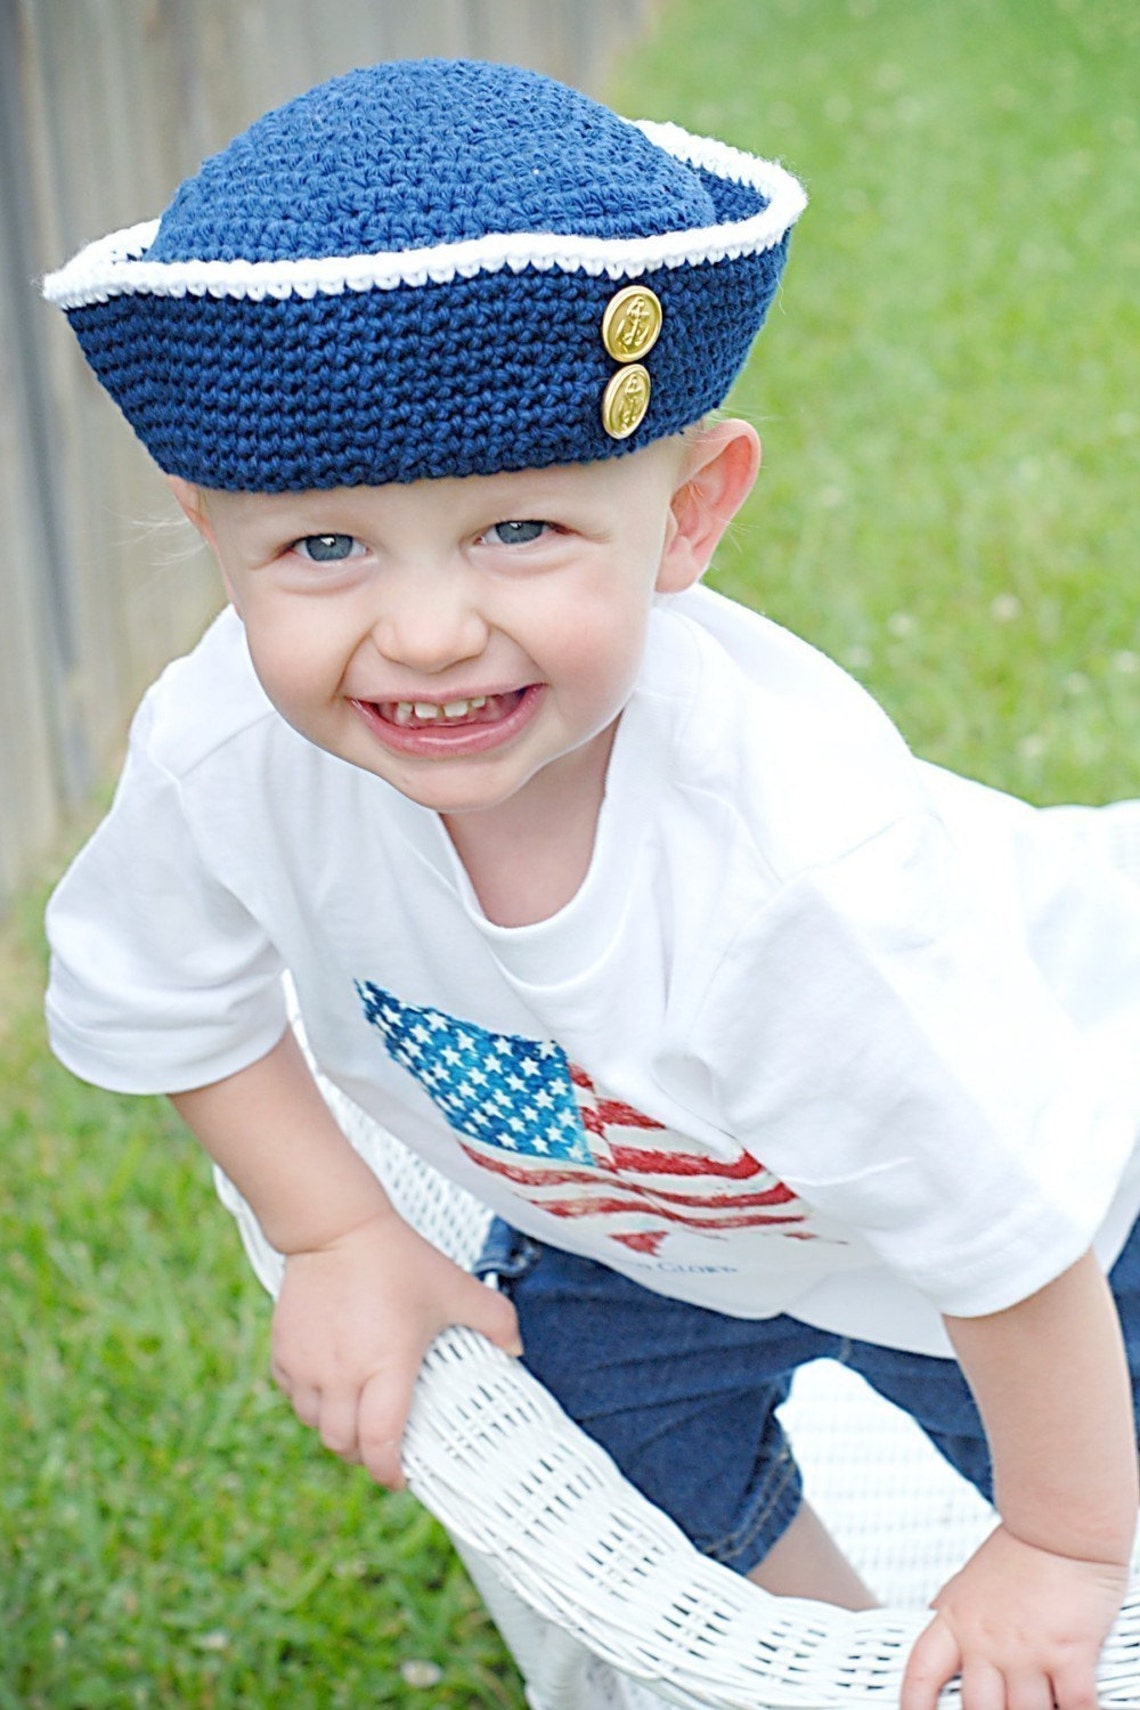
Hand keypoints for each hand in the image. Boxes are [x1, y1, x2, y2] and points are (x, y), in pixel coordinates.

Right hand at [270, 1207, 521, 1487]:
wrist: (335, 1227)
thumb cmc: (398, 1259)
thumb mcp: (454, 1287)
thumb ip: (494, 1319)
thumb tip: (517, 1350)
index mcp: (385, 1368)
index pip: (380, 1444)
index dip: (390, 1471)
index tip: (402, 1478)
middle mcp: (342, 1376)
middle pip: (343, 1445)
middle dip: (364, 1455)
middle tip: (382, 1447)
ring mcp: (306, 1366)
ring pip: (315, 1424)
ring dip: (336, 1429)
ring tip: (357, 1415)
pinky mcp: (282, 1351)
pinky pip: (291, 1396)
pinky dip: (310, 1402)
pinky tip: (330, 1386)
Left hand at [901, 1523, 1128, 1709]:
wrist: (1059, 1524)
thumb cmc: (1020, 1551)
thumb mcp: (968, 1582)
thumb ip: (953, 1614)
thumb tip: (934, 1629)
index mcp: (956, 1621)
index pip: (921, 1672)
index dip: (914, 1704)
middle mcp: (987, 1641)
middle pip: (977, 1709)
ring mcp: (1027, 1650)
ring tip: (1039, 1706)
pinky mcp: (1069, 1653)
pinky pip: (1074, 1707)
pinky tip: (1075, 1709)